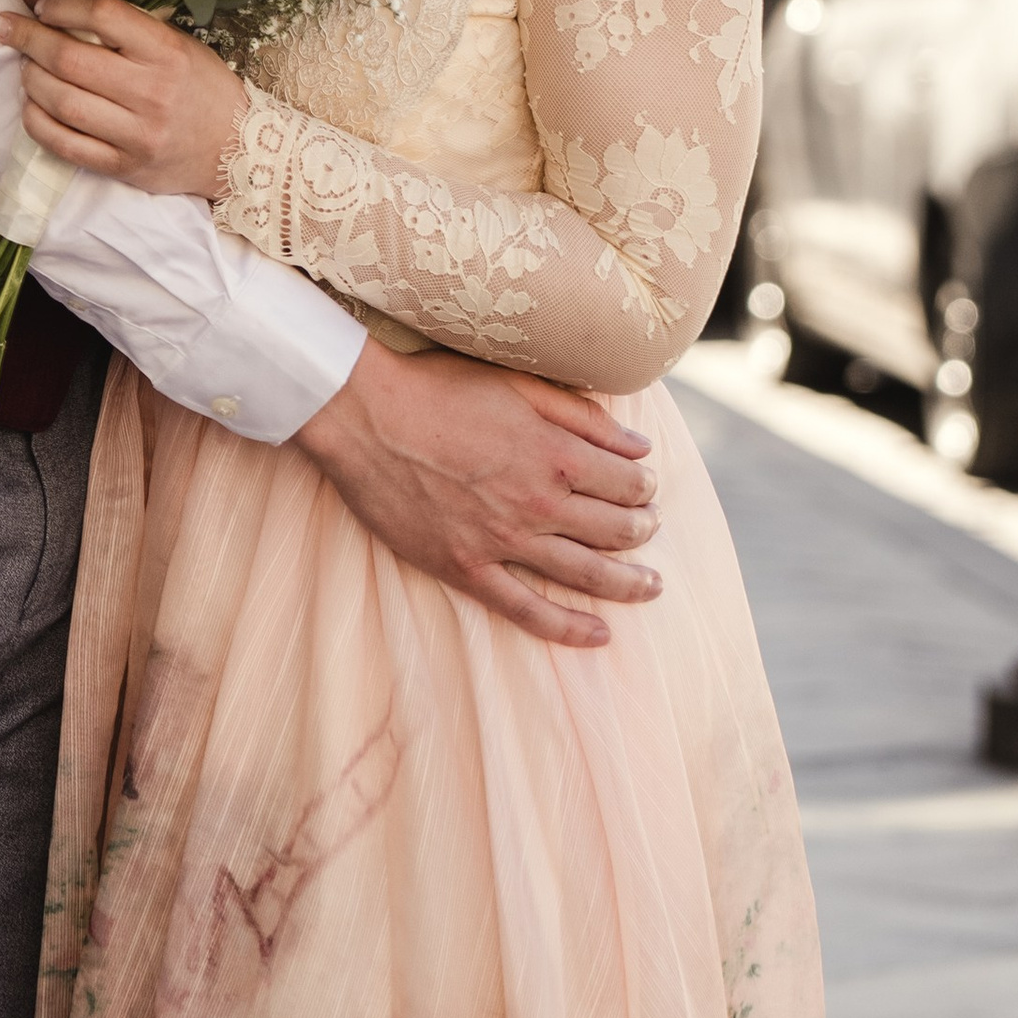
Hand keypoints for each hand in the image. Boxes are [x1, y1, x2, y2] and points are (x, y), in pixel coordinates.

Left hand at [0, 0, 247, 200]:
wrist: (238, 151)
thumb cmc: (200, 86)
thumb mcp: (173, 42)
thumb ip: (117, 24)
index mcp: (168, 52)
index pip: (103, 14)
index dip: (61, 4)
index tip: (38, 1)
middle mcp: (152, 93)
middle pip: (71, 59)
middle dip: (26, 37)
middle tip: (4, 26)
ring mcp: (137, 135)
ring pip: (61, 102)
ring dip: (29, 77)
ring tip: (24, 64)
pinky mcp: (124, 168)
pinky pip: (64, 144)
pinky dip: (37, 121)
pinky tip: (32, 104)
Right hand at [297, 342, 661, 653]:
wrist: (365, 415)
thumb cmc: (438, 388)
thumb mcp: (517, 383)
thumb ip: (582, 416)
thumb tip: (639, 444)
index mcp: (553, 454)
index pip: (625, 482)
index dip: (644, 486)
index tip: (647, 487)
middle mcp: (537, 503)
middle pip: (614, 531)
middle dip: (643, 532)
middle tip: (652, 530)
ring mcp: (501, 541)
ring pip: (584, 574)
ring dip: (626, 583)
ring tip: (650, 587)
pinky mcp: (466, 568)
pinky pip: (527, 609)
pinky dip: (567, 626)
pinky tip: (598, 633)